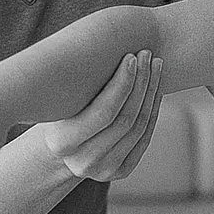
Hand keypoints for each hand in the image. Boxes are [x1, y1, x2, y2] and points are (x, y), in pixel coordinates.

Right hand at [42, 49, 163, 181]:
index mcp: (62, 142)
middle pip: (125, 119)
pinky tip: (155, 87)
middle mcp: (83, 161)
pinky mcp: (120, 172)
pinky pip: (144, 137)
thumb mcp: (57, 98)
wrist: (61, 147)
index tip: (132, 56)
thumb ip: (74, 82)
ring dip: (151, 92)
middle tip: (148, 54)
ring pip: (139, 127)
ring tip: (156, 65)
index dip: (122, 83)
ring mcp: (103, 171)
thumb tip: (94, 41)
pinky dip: (153, 109)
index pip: (103, 112)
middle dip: (141, 83)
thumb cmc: (59, 109)